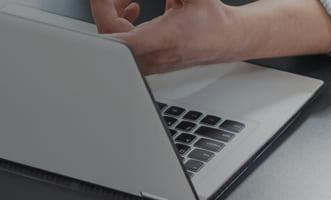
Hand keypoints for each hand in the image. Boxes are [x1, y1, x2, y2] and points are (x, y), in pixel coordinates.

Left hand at [90, 0, 330, 74]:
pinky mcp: (149, 62)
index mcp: (164, 39)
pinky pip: (122, 48)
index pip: (119, 41)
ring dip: (113, 18)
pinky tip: (132, 11)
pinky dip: (120, 27)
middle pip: (110, 38)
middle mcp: (154, 55)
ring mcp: (150, 61)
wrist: (228, 38)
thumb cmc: (213, 19)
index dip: (102, 17)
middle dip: (107, 9)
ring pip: (114, 45)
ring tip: (127, 2)